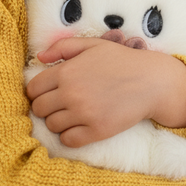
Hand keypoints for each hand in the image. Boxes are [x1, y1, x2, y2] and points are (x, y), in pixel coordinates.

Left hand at [26, 38, 185, 147]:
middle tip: (59, 104)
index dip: (37, 92)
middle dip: (45, 107)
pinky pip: (68, 140)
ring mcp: (84, 113)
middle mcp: (71, 93)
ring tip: (71, 114)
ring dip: (57, 121)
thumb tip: (39, 57)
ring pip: (52, 126)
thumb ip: (63, 47)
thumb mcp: (92, 45)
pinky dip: (69, 136)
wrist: (151, 81)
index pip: (33, 89)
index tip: (47, 93)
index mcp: (66, 71)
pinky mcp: (97, 131)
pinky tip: (79, 126)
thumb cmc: (121, 60)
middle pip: (39, 109)